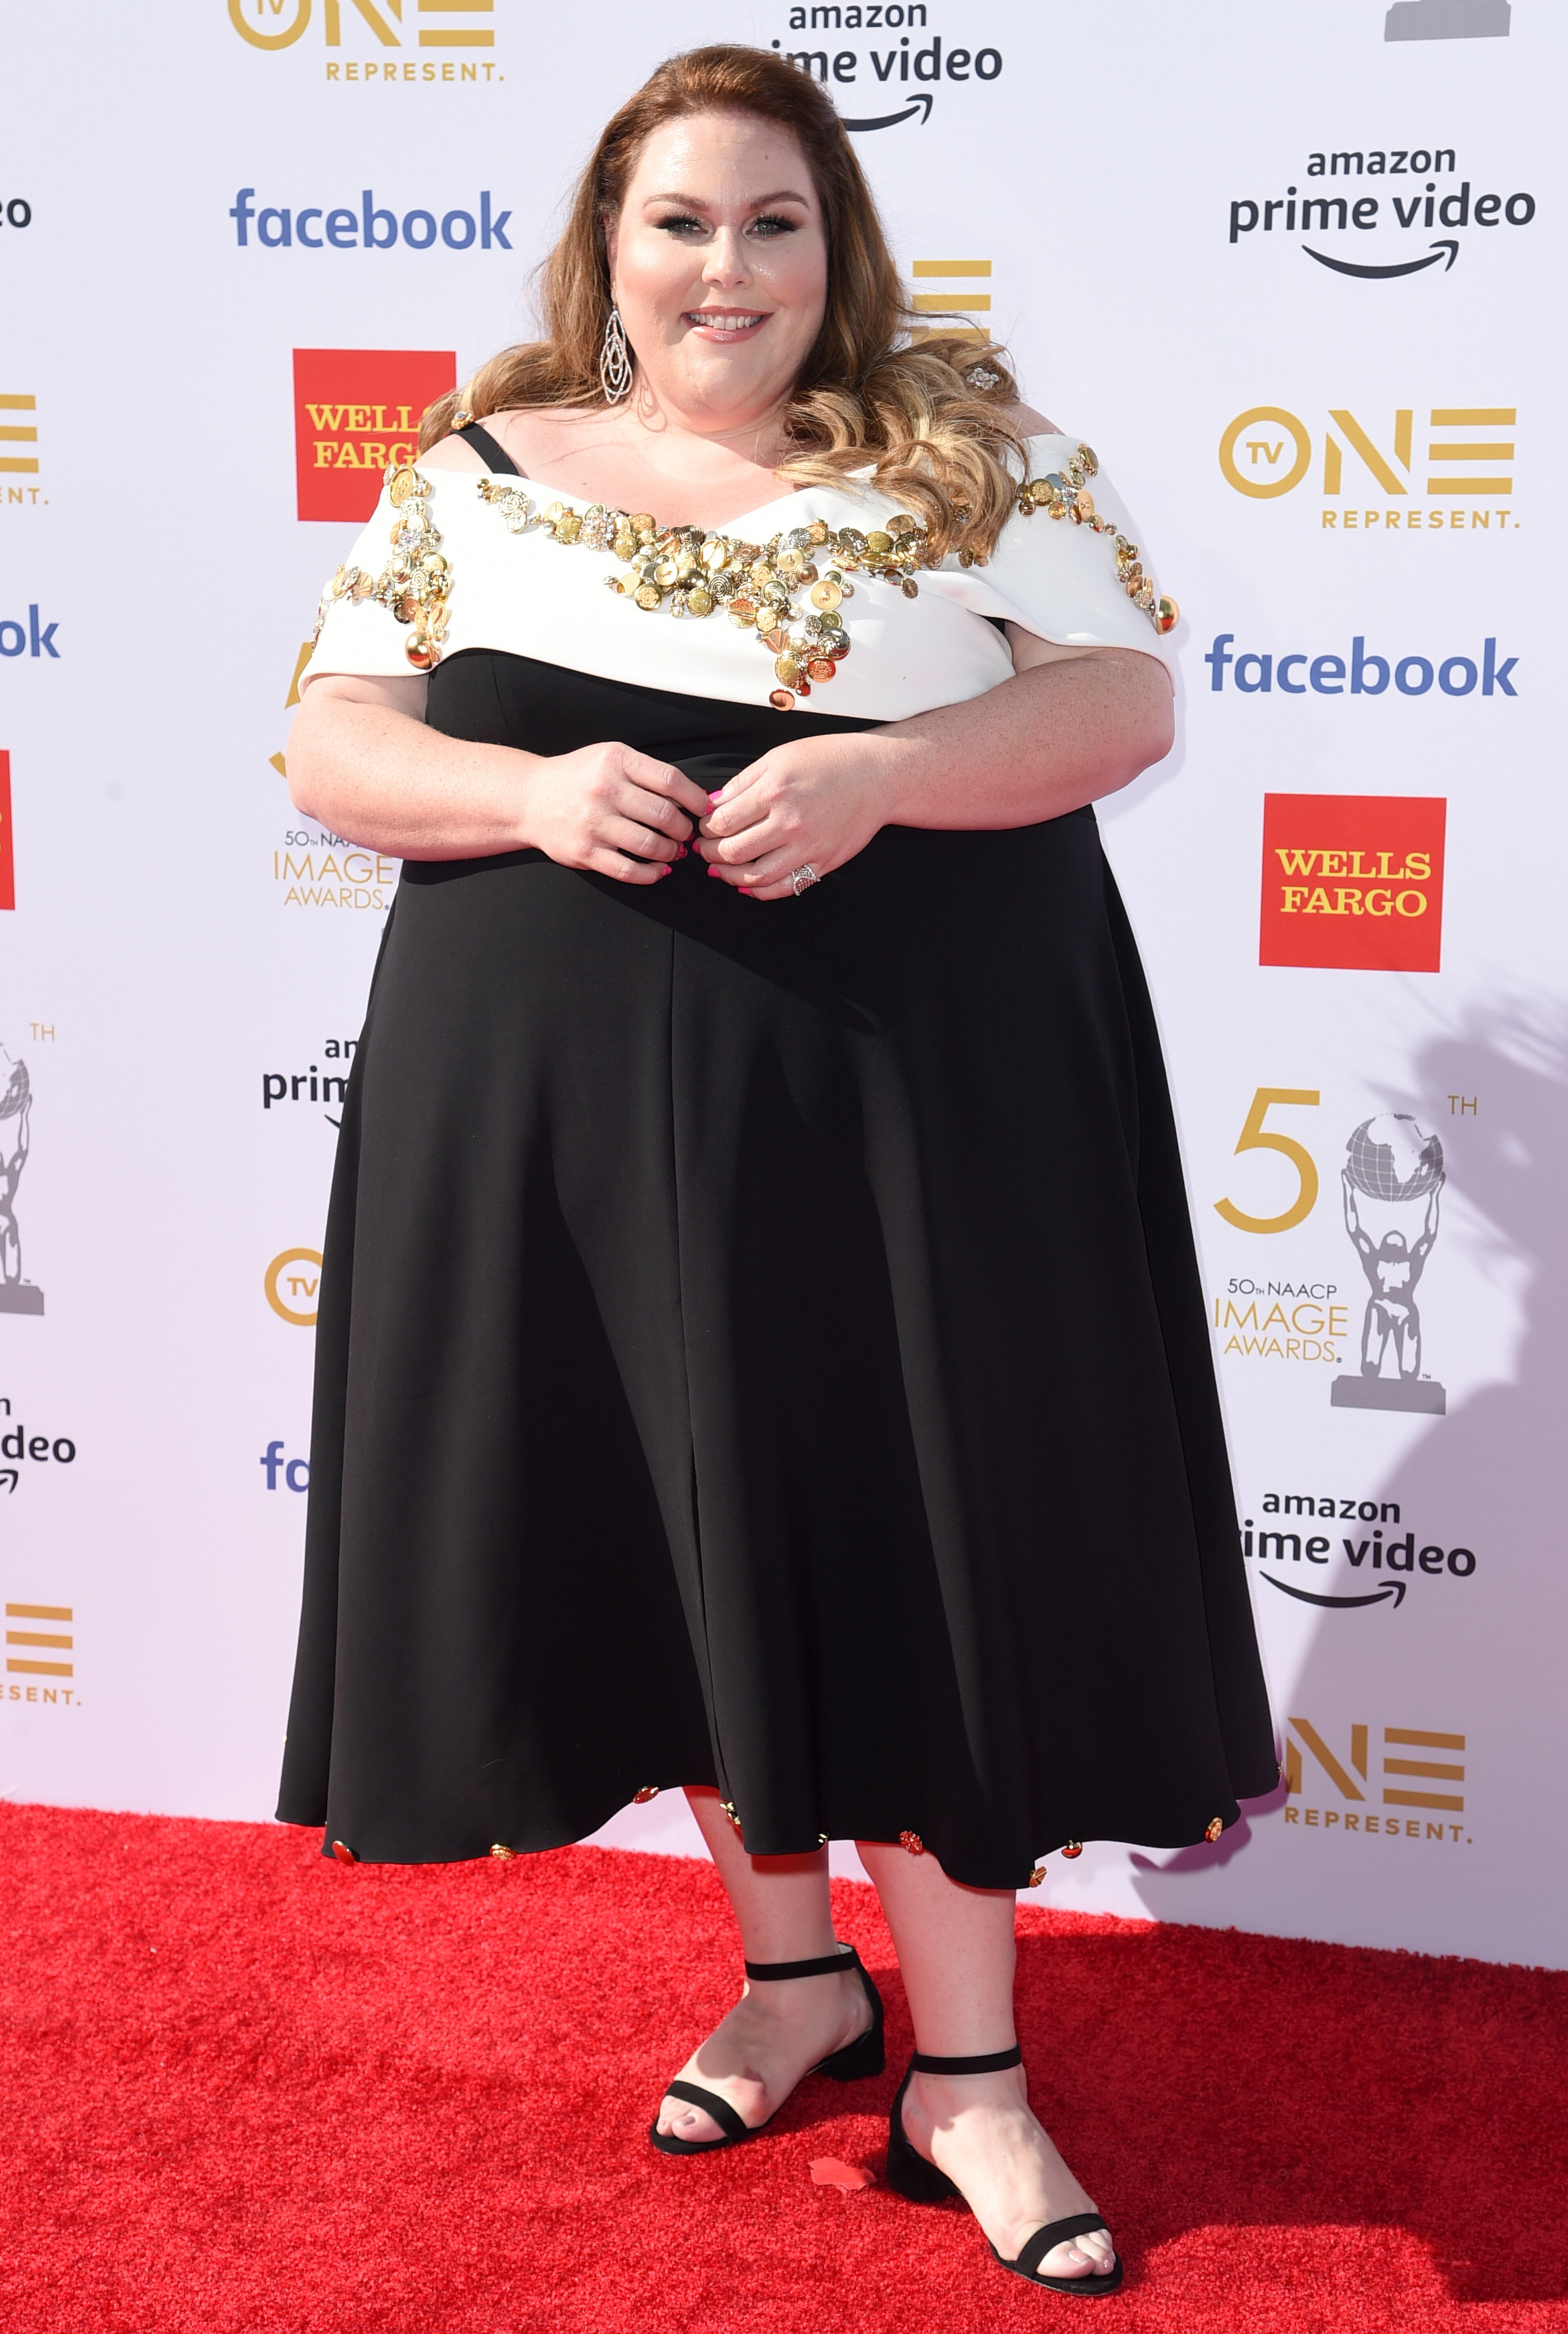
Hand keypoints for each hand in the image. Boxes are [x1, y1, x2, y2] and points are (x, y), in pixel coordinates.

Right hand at [518, 742, 711, 884]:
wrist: (530, 798)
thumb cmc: (578, 778)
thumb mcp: (610, 759)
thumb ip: (646, 773)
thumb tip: (693, 798)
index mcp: (615, 761)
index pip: (670, 781)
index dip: (695, 798)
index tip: (704, 809)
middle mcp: (603, 790)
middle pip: (664, 815)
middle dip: (684, 829)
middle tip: (686, 833)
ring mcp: (592, 823)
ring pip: (650, 845)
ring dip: (671, 852)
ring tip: (674, 850)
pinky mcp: (584, 852)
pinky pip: (629, 870)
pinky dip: (651, 874)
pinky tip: (659, 870)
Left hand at [698, 732, 900, 900]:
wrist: (877, 776)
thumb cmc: (830, 760)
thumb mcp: (780, 757)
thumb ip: (743, 782)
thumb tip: (713, 804)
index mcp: (774, 791)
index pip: (722, 822)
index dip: (705, 829)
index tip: (703, 828)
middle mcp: (789, 822)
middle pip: (732, 851)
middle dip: (710, 853)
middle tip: (704, 849)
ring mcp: (807, 846)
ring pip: (754, 876)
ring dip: (729, 875)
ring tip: (720, 868)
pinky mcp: (823, 863)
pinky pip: (783, 887)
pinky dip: (759, 891)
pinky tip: (747, 885)